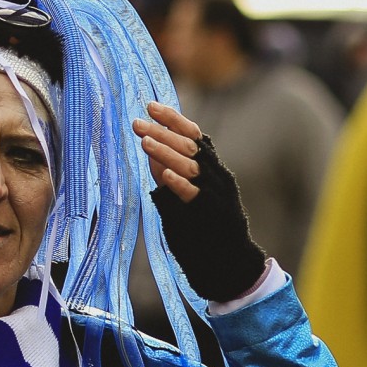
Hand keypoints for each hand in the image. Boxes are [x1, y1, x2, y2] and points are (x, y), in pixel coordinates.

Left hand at [134, 102, 267, 302]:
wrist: (229, 260)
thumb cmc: (205, 226)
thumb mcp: (185, 193)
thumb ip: (170, 172)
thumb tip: (150, 150)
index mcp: (212, 167)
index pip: (194, 135)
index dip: (173, 119)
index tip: (151, 106)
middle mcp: (216, 175)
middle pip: (190, 146)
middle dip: (163, 132)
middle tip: (137, 123)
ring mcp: (216, 193)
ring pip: (192, 166)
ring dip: (167, 152)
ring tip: (145, 141)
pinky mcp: (212, 212)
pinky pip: (194, 194)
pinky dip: (179, 183)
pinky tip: (164, 173)